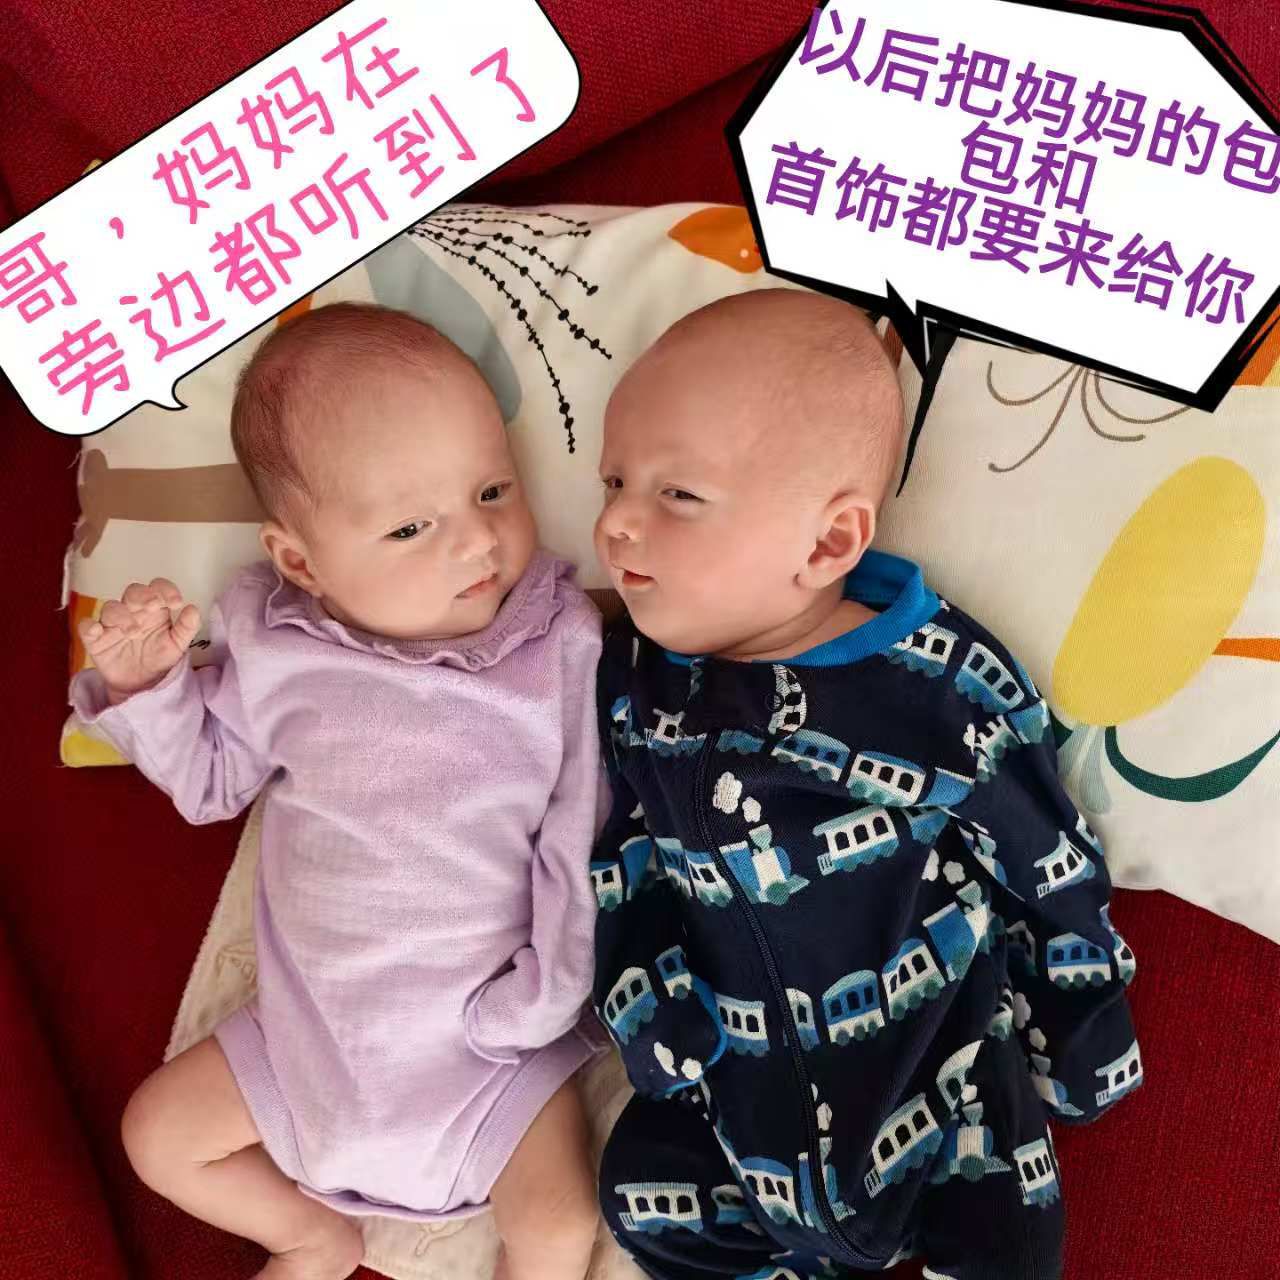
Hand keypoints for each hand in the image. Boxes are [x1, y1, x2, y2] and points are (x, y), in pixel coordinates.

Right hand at [78, 578, 200, 702]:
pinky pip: (86, 627)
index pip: (158, 588)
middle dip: (143, 596)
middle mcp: (133, 611)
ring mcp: (112, 624)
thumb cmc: (159, 657)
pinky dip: (89, 627)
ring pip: (111, 607)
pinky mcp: (95, 639)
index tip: (176, 602)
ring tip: (133, 631)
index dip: (165, 589)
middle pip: (133, 592)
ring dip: (121, 615)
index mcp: (155, 609)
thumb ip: (187, 628)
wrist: (141, 684)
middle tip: (152, 607)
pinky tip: (98, 631)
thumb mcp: (177, 645)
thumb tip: (193, 609)